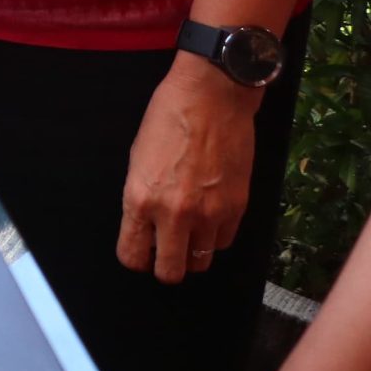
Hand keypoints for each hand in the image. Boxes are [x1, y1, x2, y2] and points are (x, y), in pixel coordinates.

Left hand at [119, 55, 258, 283]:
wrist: (211, 98)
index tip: (139, 251)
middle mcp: (174, 214)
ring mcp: (210, 214)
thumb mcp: (137, 159)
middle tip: (165, 250)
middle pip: (170, 272)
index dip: (135, 258)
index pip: (132, 255)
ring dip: (192, 252)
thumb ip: (140, 199)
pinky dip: (216, 237)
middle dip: (165, 266)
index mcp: (140, 200)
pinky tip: (209, 218)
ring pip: (201, 262)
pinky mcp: (238, 209)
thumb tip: (146, 228)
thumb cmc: (166, 119)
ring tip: (188, 232)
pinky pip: (225, 242)